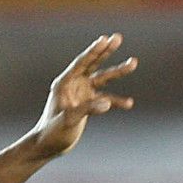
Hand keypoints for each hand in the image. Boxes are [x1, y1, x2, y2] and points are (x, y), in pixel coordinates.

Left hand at [34, 33, 137, 159]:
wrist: (49, 145)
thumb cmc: (52, 131)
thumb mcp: (69, 120)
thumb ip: (88, 109)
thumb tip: (108, 103)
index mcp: (64, 83)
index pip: (81, 63)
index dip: (93, 51)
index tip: (104, 39)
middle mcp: (74, 84)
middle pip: (93, 64)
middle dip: (106, 51)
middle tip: (118, 37)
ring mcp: (82, 93)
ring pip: (103, 78)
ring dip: (118, 71)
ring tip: (133, 62)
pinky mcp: (88, 104)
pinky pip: (106, 99)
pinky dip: (117, 101)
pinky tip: (129, 104)